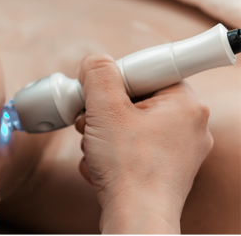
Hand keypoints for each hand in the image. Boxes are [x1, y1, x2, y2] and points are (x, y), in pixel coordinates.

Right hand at [75, 54, 212, 233]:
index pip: (148, 70)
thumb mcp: (105, 108)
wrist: (135, 218)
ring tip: (95, 146)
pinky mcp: (165, 170)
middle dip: (104, 110)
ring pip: (131, 124)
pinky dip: (111, 152)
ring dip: (103, 132)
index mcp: (185, 103)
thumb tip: (95, 63)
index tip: (100, 94)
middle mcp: (190, 125)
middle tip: (91, 121)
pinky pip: (133, 147)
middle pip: (136, 99)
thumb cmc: (128, 168)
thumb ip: (98, 74)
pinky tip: (100, 164)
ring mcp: (179, 150)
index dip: (117, 80)